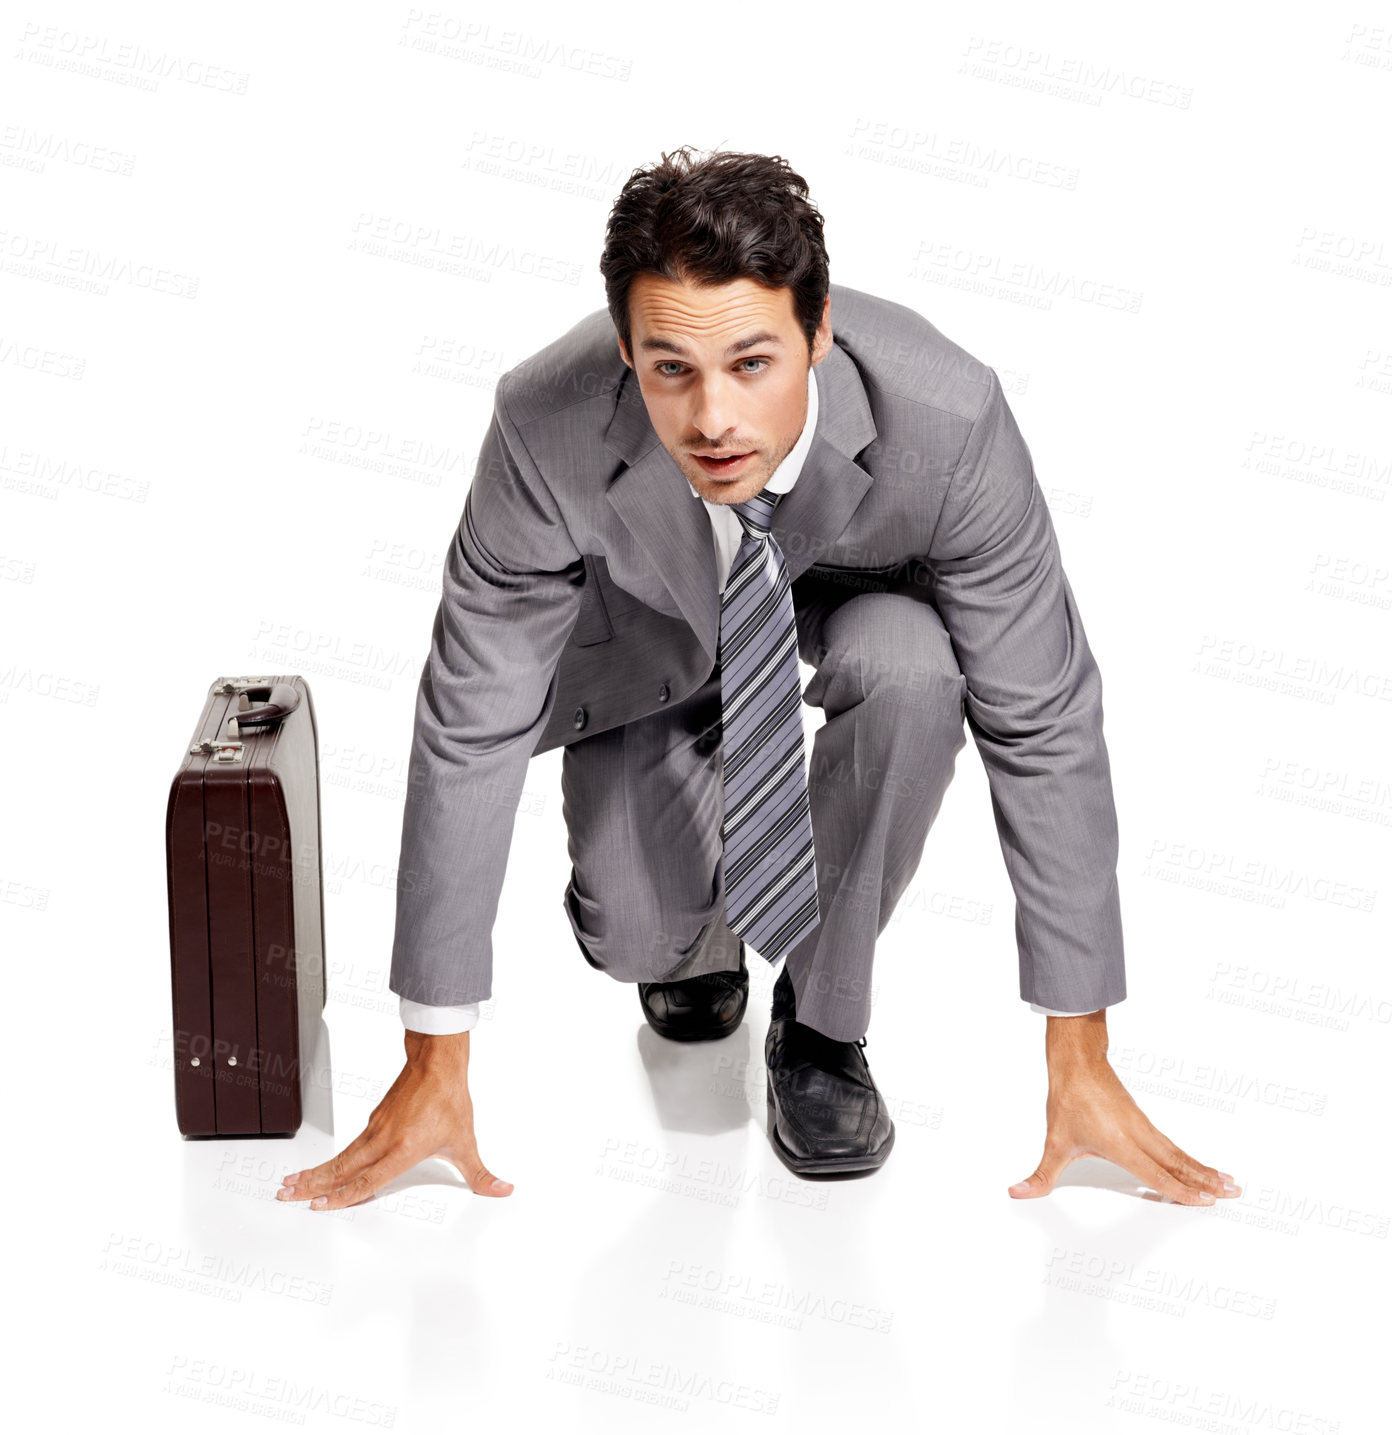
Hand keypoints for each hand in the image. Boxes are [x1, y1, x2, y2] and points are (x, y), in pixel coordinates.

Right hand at [276, 1029, 512, 1210]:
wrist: (437, 1061)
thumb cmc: (449, 1098)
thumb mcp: (466, 1141)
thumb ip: (481, 1173)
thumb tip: (502, 1189)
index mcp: (403, 1149)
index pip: (367, 1181)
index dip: (341, 1197)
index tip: (317, 1207)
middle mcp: (384, 1140)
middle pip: (341, 1169)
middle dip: (312, 1186)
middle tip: (285, 1195)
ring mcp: (376, 1129)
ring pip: (341, 1156)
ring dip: (316, 1172)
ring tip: (293, 1183)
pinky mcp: (375, 1119)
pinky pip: (350, 1146)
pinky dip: (333, 1159)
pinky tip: (326, 1168)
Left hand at [1008, 1012, 1240, 1204]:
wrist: (1077, 1063)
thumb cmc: (1068, 1100)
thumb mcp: (1054, 1143)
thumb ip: (1040, 1176)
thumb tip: (1018, 1192)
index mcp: (1121, 1144)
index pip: (1157, 1174)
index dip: (1181, 1190)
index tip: (1206, 1201)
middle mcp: (1138, 1136)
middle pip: (1178, 1163)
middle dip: (1206, 1181)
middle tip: (1234, 1193)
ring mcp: (1143, 1127)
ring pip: (1178, 1153)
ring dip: (1203, 1169)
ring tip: (1228, 1182)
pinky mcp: (1142, 1120)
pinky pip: (1171, 1144)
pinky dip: (1189, 1157)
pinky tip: (1199, 1164)